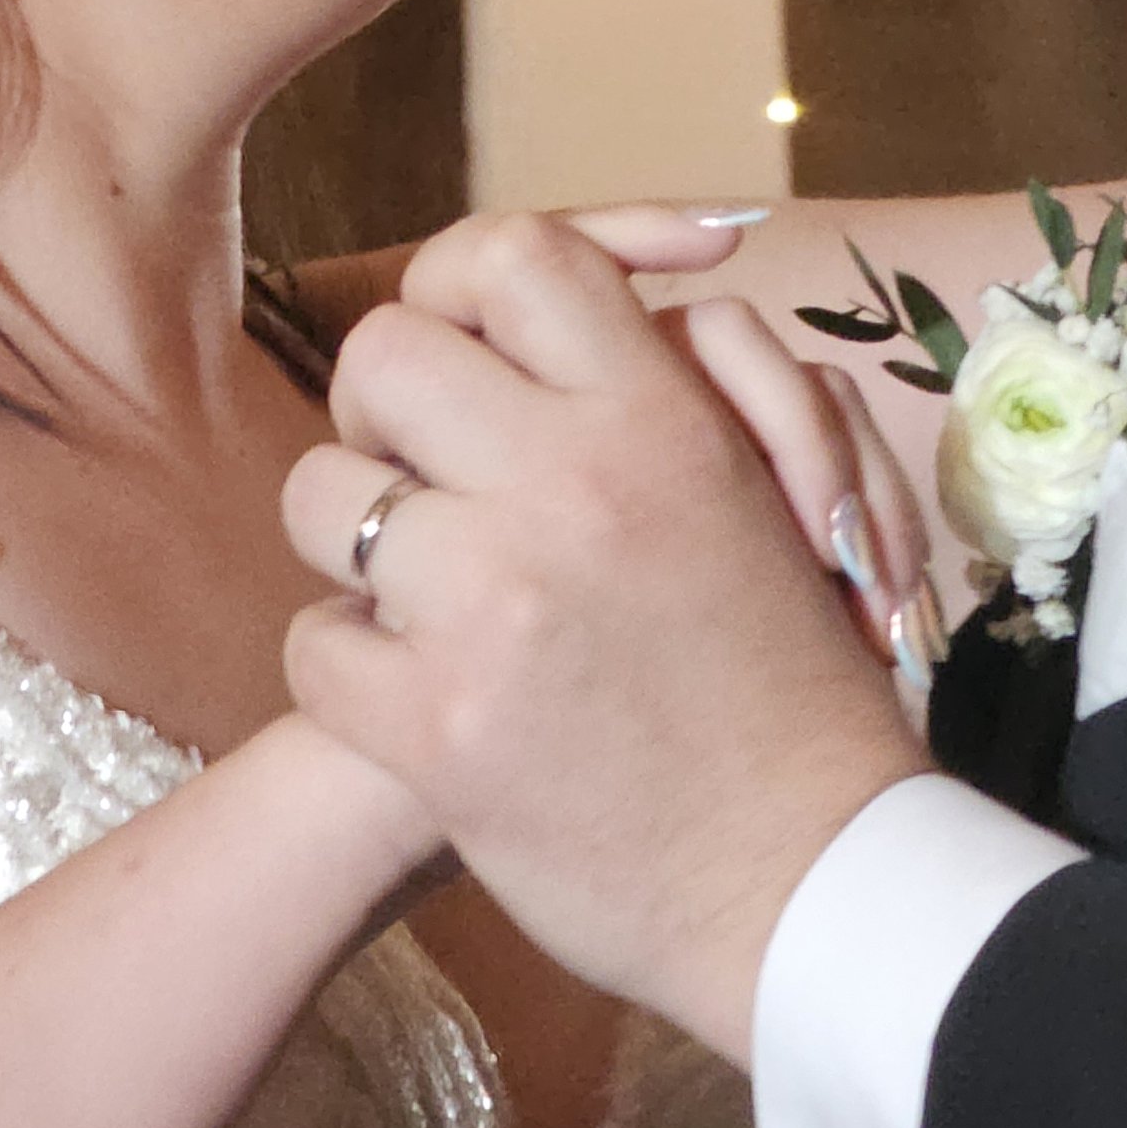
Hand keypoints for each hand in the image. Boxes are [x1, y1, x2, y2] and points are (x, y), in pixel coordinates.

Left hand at [279, 215, 928, 1059]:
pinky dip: (355, 667)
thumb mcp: (787, 478)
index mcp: (660, 417)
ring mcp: (491, 604)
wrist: (811, 874)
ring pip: (323, 494)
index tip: (482, 348)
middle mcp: (569, 486)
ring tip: (430, 584)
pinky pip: (315, 642)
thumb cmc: (804, 673)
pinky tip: (424, 687)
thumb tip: (626, 279)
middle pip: (383, 353)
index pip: (511, 253)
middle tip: (432, 468)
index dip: (467, 287)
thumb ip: (702, 367)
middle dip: (391, 408)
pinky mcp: (435, 726)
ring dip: (362, 538)